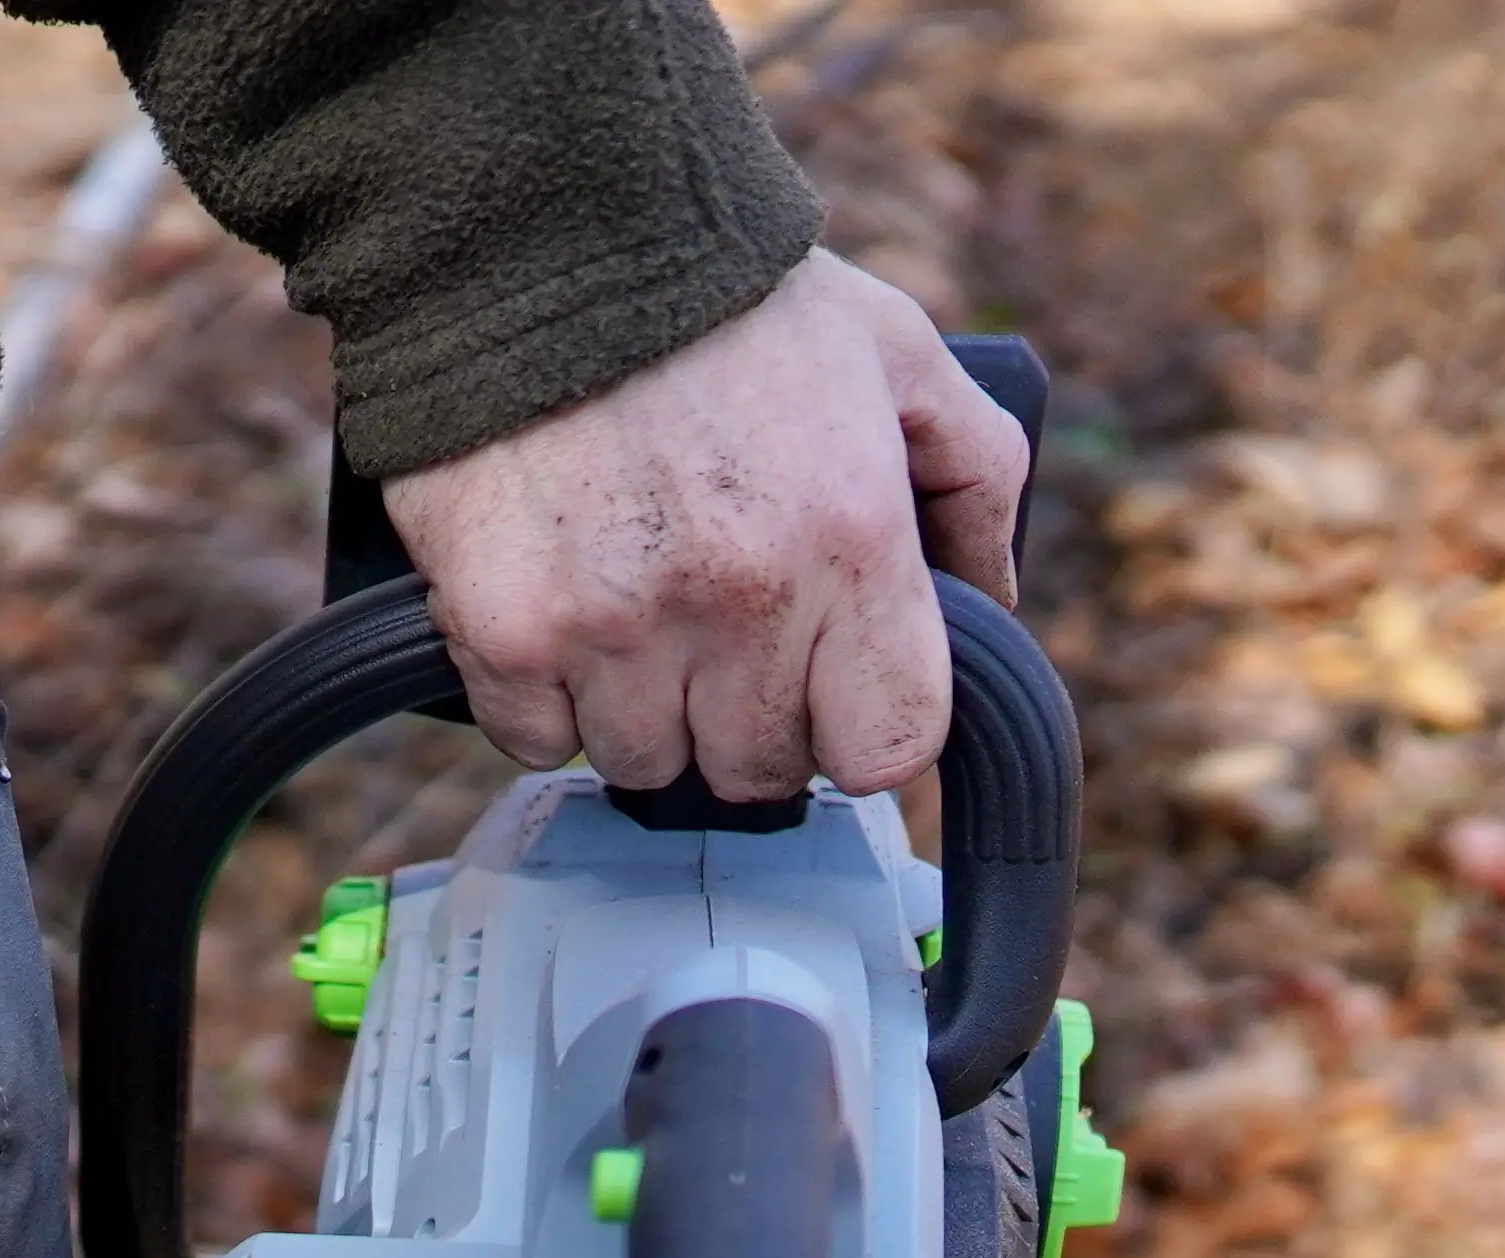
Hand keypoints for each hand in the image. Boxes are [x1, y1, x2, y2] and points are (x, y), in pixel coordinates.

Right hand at [380, 250, 1029, 803]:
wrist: (544, 239)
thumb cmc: (730, 298)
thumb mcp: (896, 351)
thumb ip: (973, 476)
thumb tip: (997, 598)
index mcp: (854, 540)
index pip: (886, 748)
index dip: (857, 730)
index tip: (826, 693)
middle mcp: (741, 601)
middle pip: (757, 770)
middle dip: (744, 717)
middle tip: (715, 635)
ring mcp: (616, 626)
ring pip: (640, 762)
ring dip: (639, 710)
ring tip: (629, 611)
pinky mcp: (507, 631)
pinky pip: (534, 740)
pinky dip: (542, 698)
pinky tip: (554, 614)